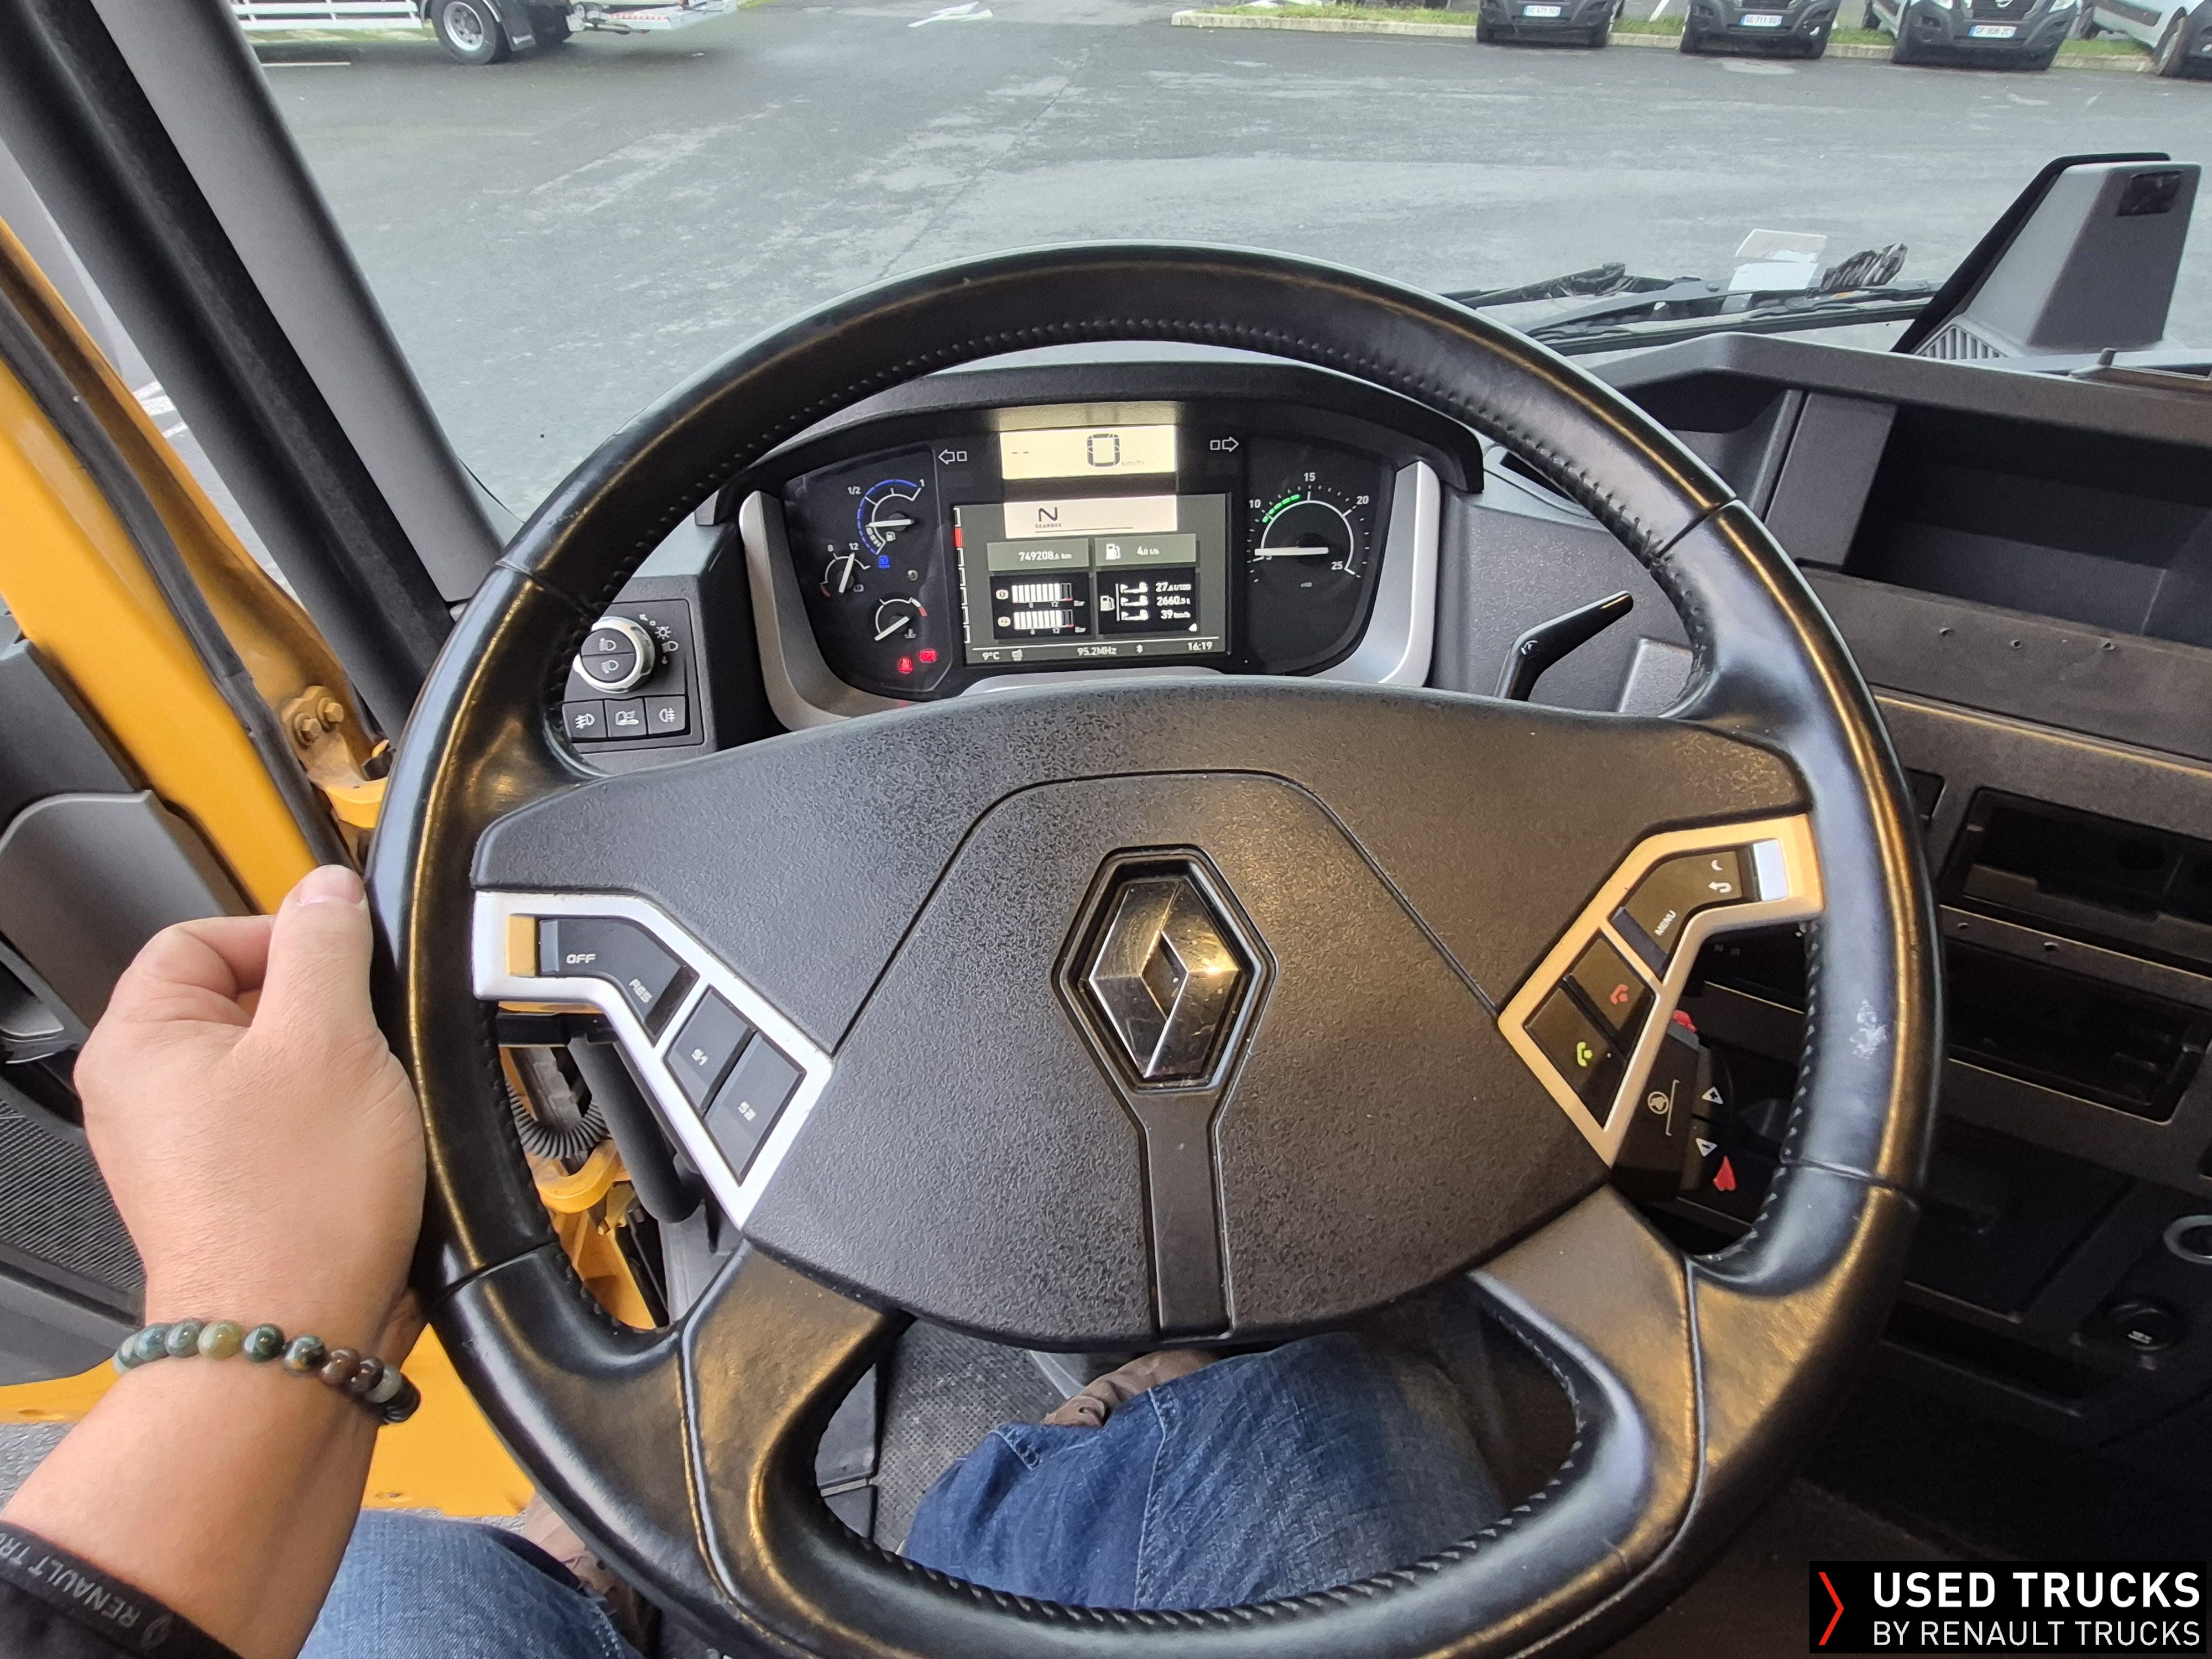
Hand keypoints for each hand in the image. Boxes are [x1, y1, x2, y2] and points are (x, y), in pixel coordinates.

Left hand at [74, 864, 425, 1357]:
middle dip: (320, 1012)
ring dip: (333, 1070)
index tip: (343, 962)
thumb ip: (327, 942)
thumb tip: (328, 890)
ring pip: (273, 1062)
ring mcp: (182, 1147)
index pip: (205, 934)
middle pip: (244, 997)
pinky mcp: (229, 1188)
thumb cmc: (295, 1204)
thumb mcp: (329, 1035)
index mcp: (138, 1040)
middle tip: (363, 1039)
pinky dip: (331, 1122)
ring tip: (364, 1102)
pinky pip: (284, 1121)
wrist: (298, 1329)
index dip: (284, 937)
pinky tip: (361, 1147)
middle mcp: (143, 1093)